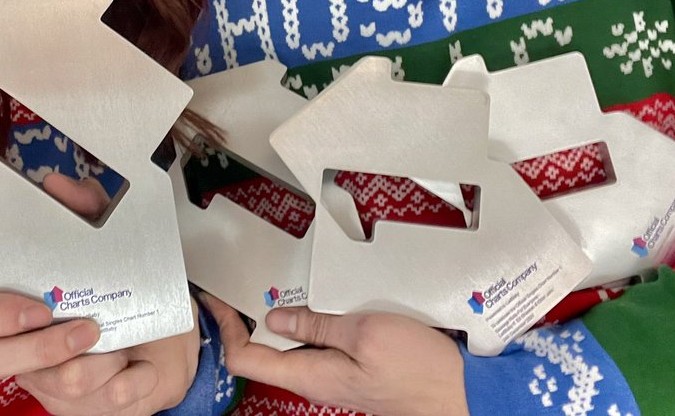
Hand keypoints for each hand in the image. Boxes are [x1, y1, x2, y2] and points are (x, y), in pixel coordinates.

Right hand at [0, 174, 200, 413]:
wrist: (170, 339)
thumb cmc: (126, 287)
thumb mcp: (111, 239)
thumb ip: (85, 210)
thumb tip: (57, 184)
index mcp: (15, 304)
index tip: (36, 308)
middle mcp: (21, 348)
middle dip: (39, 348)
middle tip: (86, 329)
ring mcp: (50, 383)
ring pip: (53, 386)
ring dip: (96, 364)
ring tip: (121, 345)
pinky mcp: (86, 409)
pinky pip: (100, 409)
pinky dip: (127, 386)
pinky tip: (142, 368)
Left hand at [204, 296, 468, 415]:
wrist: (460, 394)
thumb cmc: (417, 368)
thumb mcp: (364, 333)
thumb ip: (318, 325)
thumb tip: (275, 317)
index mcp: (310, 375)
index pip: (245, 358)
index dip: (225, 328)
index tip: (214, 298)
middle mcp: (316, 378)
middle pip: (264, 350)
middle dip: (246, 316)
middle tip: (237, 280)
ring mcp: (335, 372)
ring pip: (291, 345)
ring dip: (277, 314)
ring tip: (269, 280)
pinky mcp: (354, 364)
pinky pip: (318, 342)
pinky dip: (307, 317)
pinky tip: (313, 295)